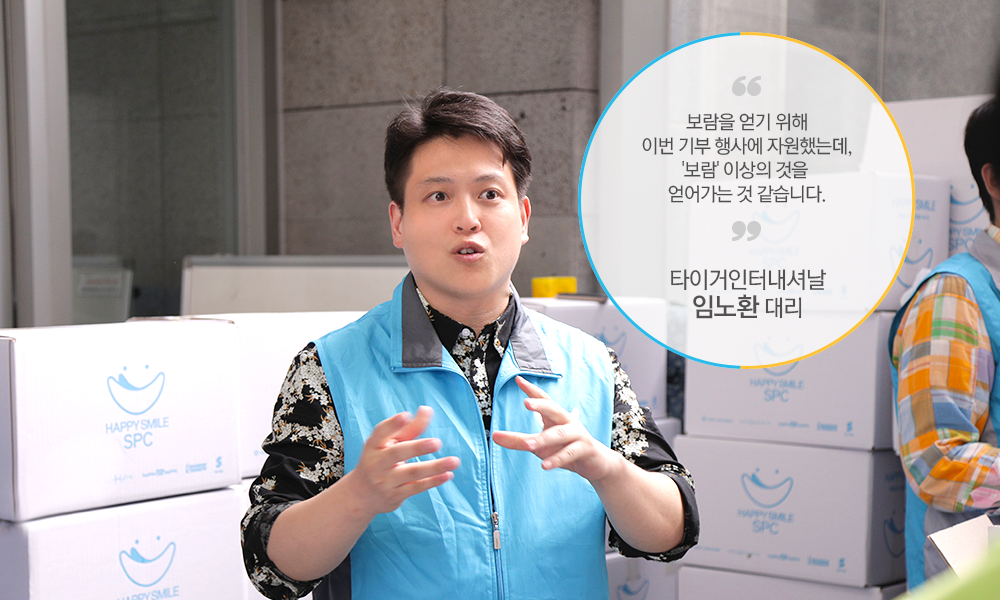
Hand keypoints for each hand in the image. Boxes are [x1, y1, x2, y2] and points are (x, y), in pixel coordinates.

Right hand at [348, 406, 459, 516]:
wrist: (362, 495)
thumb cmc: (380, 461)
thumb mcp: (389, 444)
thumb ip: (408, 428)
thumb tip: (427, 409)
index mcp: (373, 445)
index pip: (380, 433)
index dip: (392, 424)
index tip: (405, 415)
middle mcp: (377, 463)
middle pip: (397, 453)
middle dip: (418, 448)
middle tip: (437, 443)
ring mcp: (386, 481)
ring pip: (412, 473)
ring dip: (434, 467)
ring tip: (454, 461)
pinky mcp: (395, 495)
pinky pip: (416, 487)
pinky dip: (433, 481)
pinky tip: (448, 475)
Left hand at [492, 376, 619, 483]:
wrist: (595, 463)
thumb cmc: (564, 449)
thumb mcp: (539, 446)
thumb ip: (518, 440)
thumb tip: (494, 437)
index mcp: (555, 416)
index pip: (543, 399)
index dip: (531, 390)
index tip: (517, 380)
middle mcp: (567, 421)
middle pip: (553, 409)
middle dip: (540, 405)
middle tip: (526, 403)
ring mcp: (577, 434)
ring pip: (559, 434)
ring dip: (543, 439)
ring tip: (528, 445)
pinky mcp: (585, 449)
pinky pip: (569, 453)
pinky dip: (557, 459)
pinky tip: (545, 465)